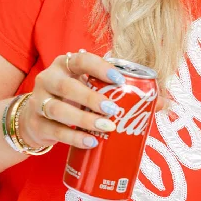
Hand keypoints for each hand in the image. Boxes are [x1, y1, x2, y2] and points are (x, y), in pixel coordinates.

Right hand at [19, 50, 165, 149]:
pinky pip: (55, 131)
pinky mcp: (36, 125)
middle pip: (68, 86)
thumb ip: (123, 94)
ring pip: (59, 109)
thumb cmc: (72, 100)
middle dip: (91, 98)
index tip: (119, 79)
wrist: (35, 120)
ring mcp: (39, 102)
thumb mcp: (90, 91)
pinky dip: (74, 137)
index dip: (99, 67)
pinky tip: (90, 142)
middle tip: (113, 109)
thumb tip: (166, 103)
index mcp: (66, 65)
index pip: (81, 59)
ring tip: (106, 128)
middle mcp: (49, 79)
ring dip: (84, 119)